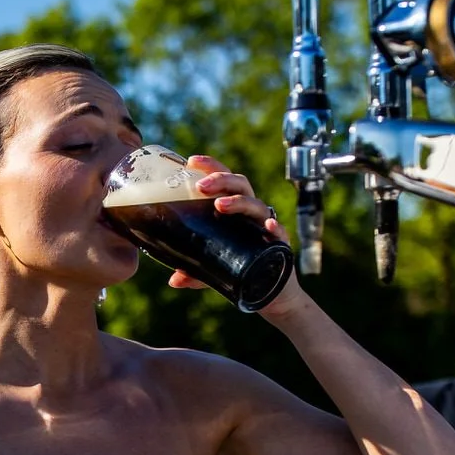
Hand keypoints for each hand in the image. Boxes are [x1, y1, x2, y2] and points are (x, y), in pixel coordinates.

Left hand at [169, 155, 305, 313]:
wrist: (272, 293)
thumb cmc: (242, 270)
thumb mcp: (213, 271)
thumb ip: (195, 273)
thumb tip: (174, 280)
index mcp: (235, 210)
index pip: (224, 181)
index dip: (211, 167)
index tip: (191, 161)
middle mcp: (251, 214)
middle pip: (240, 185)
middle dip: (221, 180)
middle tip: (201, 186)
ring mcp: (266, 227)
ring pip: (256, 206)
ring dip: (239, 202)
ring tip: (220, 205)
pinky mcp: (280, 245)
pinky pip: (280, 233)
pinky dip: (274, 228)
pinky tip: (267, 227)